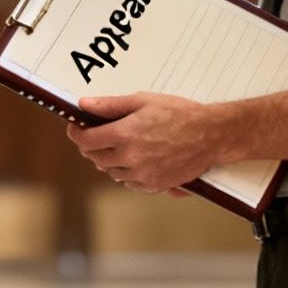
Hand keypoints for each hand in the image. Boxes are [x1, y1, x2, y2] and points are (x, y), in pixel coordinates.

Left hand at [65, 92, 224, 195]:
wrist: (211, 136)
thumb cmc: (180, 114)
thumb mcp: (144, 101)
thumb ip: (110, 105)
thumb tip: (84, 105)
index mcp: (124, 135)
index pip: (86, 140)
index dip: (77, 132)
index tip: (77, 127)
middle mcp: (129, 159)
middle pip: (95, 157)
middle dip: (92, 145)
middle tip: (100, 133)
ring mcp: (141, 176)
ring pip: (110, 171)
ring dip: (109, 159)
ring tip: (123, 144)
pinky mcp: (153, 186)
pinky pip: (128, 182)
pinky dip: (127, 172)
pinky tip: (137, 158)